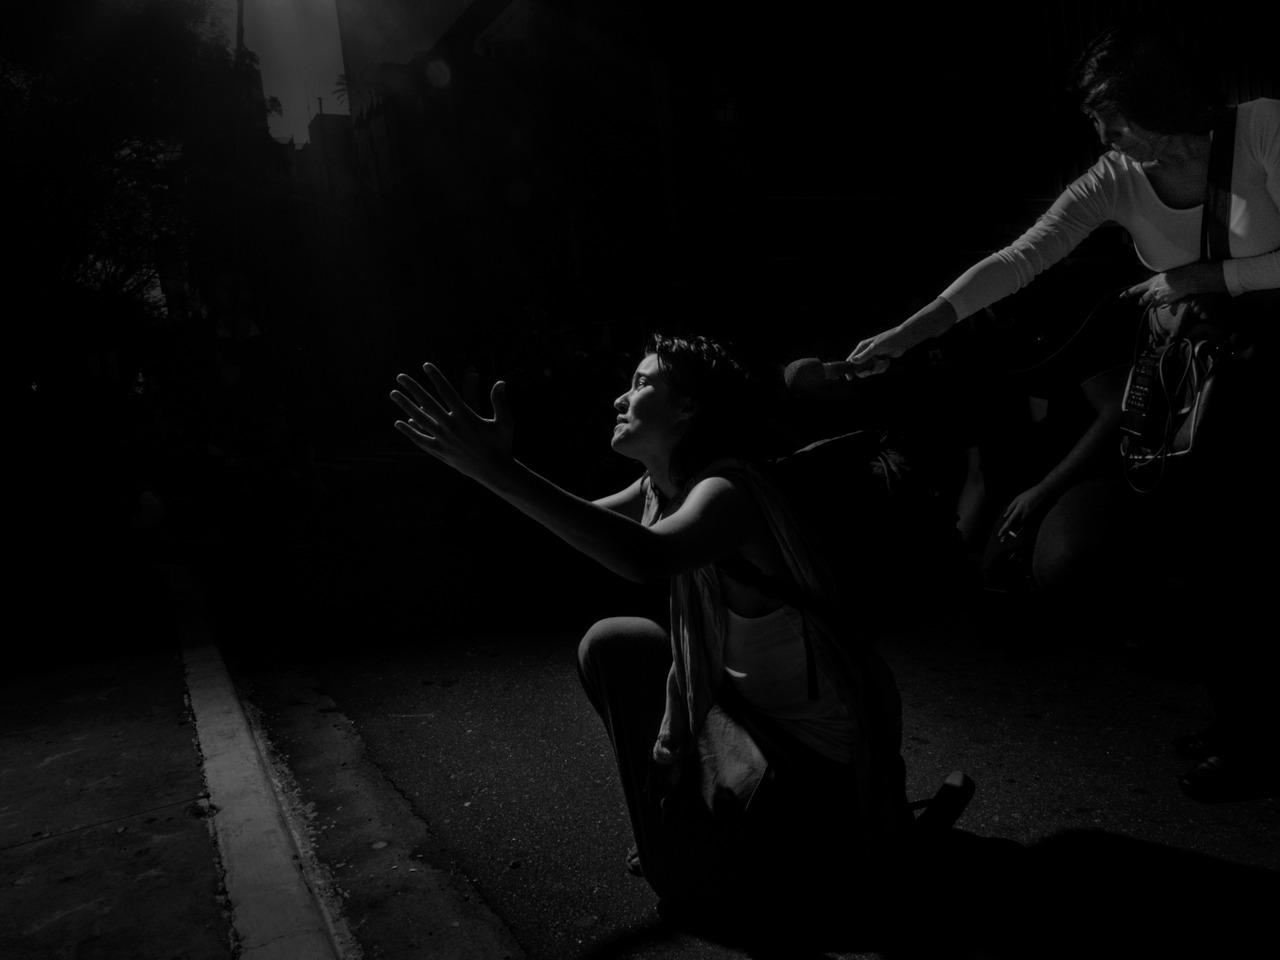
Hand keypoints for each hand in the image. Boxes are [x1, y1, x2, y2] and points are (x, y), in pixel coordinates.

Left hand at [390, 363, 513, 481]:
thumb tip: (501, 382)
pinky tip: (400, 423)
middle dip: (413, 388)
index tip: (426, 365)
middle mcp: (451, 427)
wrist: (495, 472)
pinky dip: (410, 432)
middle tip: (400, 377)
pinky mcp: (440, 452)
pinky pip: (421, 440)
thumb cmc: (501, 445)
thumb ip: (500, 402)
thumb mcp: (505, 423)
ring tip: (394, 394)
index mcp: (466, 417)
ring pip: (420, 420)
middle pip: (427, 403)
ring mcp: (443, 440)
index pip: (447, 392)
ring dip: (405, 406)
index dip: (436, 377)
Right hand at [845, 328, 905, 377]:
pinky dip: (883, 367)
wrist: (902, 340)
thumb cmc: (888, 340)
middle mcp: (866, 353)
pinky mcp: (880, 361)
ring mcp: (873, 358)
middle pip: (861, 368)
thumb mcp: (875, 348)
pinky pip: (878, 370)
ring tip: (884, 362)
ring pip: (871, 370)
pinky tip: (887, 361)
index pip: (851, 360)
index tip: (850, 377)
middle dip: (868, 371)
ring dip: (878, 369)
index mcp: (862, 348)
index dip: (849, 369)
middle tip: (873, 370)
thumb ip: (864, 356)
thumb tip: (852, 361)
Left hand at [997, 484, 1050, 541]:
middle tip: (1002, 541)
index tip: (999, 535)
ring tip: (1009, 539)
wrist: (1046, 493)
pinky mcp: (1038, 520)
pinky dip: (1024, 534)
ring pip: (1022, 531)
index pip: (1010, 522)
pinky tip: (1020, 536)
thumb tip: (1005, 516)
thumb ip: (1010, 508)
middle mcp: (1026, 516)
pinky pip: (1030, 530)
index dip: (1005, 529)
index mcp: (1020, 510)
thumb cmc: (1030, 494)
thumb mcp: (1018, 499)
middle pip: (1015, 529)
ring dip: (1015, 536)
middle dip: (1008, 536)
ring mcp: (1033, 519)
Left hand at [1122, 263, 1217, 308]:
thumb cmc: (1180, 272)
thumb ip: (1158, 281)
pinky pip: (1163, 305)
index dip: (1128, 293)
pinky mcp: (1167, 302)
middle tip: (1140, 303)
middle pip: (1143, 299)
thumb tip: (1158, 285)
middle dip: (1141, 302)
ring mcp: (1160, 297)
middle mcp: (1154, 290)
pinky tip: (1171, 298)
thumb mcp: (1166, 274)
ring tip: (1162, 297)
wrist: (1189, 278)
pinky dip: (1165, 303)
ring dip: (1155, 302)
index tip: (1121, 296)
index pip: (1137, 288)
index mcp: (1152, 282)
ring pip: (1153, 303)